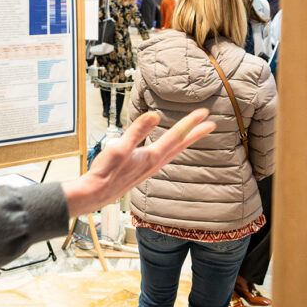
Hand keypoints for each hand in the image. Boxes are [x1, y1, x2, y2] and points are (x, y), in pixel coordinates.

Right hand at [61, 109, 214, 216]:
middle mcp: (154, 163)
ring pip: (174, 152)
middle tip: (210, 124)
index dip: (190, 122)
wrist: (96, 194)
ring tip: (194, 134)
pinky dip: (173, 149)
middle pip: (180, 145)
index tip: (203, 113)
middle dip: (195, 133)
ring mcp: (150, 168)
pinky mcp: (143, 170)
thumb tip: (154, 115)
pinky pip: (165, 157)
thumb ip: (137, 130)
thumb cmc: (105, 172)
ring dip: (186, 141)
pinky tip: (169, 148)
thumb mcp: (120, 147)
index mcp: (151, 156)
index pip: (176, 135)